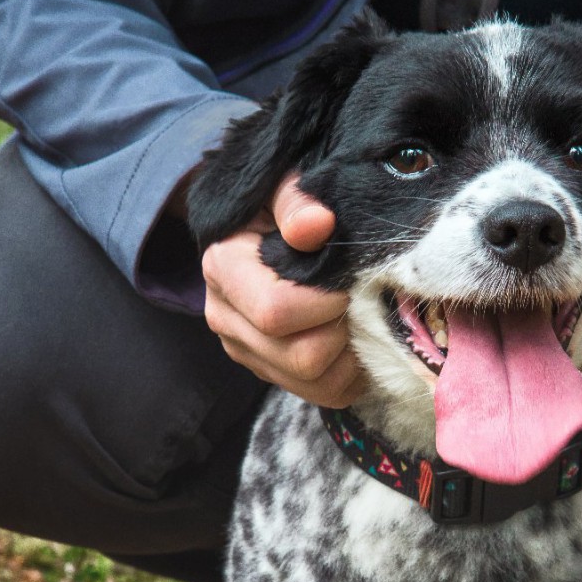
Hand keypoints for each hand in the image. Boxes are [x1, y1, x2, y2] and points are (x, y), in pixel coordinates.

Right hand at [201, 175, 363, 406]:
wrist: (264, 226)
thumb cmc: (280, 205)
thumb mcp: (283, 186)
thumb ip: (296, 200)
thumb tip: (316, 225)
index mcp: (223, 269)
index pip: (275, 312)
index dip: (325, 302)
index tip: (347, 279)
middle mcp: (226, 318)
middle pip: (300, 356)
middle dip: (341, 329)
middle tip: (357, 298)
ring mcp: (246, 351)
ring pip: (314, 383)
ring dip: (349, 354)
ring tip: (357, 316)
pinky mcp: (270, 370)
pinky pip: (324, 394)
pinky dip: (350, 372)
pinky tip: (354, 338)